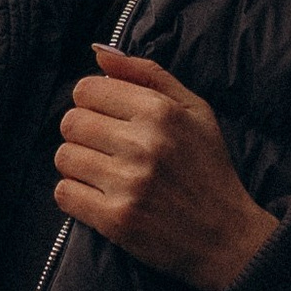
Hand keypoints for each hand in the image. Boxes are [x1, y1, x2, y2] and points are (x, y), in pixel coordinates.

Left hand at [55, 48, 278, 290]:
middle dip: (83, 133)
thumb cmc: (208, 168)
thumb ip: (147, 75)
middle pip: (71, 122)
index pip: (87, 90)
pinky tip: (99, 195)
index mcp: (161, 112)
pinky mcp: (116, 220)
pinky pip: (64, 193)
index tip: (106, 117)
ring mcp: (128, 184)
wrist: (225, 237)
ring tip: (104, 172)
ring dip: (78, 164)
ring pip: (64, 156)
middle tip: (105, 147)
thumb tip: (99, 52)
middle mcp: (143, 145)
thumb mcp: (194, 110)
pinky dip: (75, 194)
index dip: (92, 102)